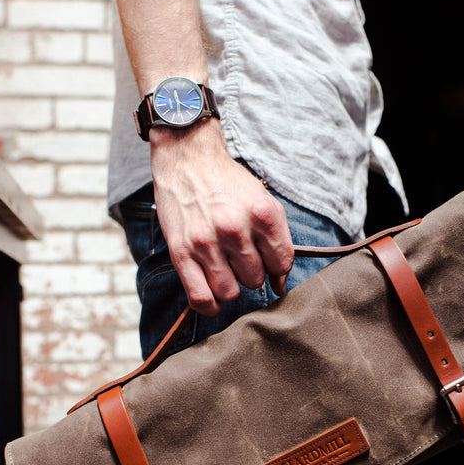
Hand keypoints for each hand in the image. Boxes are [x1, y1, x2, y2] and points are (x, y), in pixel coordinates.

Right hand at [150, 121, 293, 315]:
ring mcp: (206, 242)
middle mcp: (235, 228)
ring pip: (230, 292)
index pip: (282, 263)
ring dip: (229, 286)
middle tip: (238, 256)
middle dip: (249, 272)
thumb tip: (280, 284)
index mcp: (262, 214)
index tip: (267, 264)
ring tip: (223, 268)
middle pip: (255, 279)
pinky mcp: (181, 252)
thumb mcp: (262, 201)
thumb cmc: (227, 184)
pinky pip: (200, 297)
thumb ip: (277, 240)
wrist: (187, 159)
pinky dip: (209, 305)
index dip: (276, 268)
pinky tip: (212, 297)